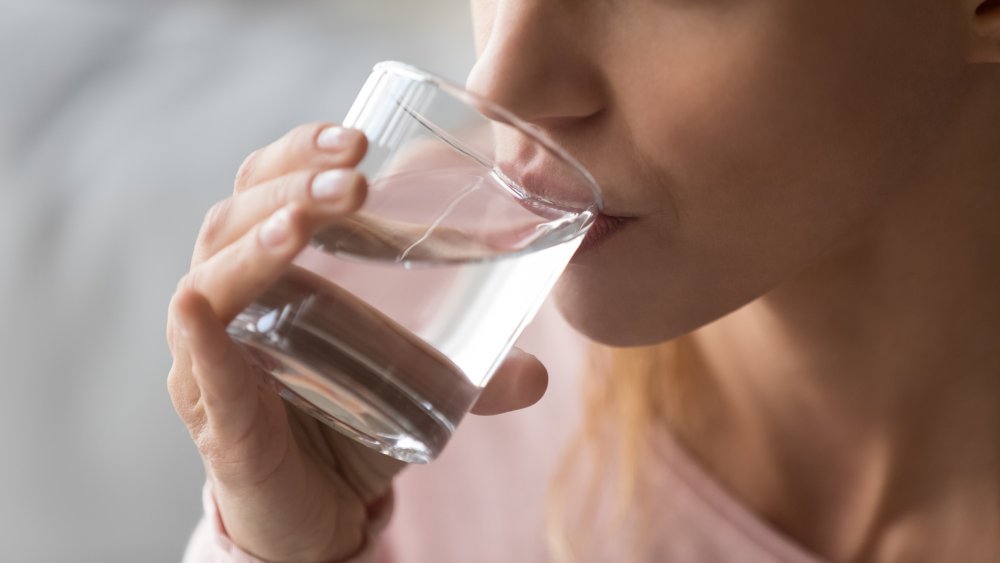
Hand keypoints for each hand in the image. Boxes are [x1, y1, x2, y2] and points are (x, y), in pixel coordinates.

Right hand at [166, 123, 548, 561]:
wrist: (317, 513)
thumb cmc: (350, 423)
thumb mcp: (417, 384)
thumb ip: (474, 373)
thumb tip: (539, 373)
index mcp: (274, 271)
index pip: (268, 186)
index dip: (301, 153)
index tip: (358, 138)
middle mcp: (232, 302)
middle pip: (236, 216)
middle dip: (291, 184)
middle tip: (352, 174)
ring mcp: (213, 359)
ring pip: (211, 279)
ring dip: (256, 241)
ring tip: (305, 222)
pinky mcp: (217, 418)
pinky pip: (200, 369)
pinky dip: (200, 338)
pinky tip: (201, 308)